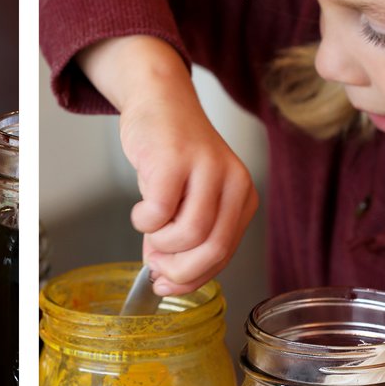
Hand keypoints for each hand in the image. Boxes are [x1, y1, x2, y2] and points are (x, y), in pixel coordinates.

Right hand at [80, 35, 258, 295]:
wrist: (159, 100)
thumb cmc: (172, 151)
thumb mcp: (188, 197)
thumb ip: (181, 238)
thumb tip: (163, 278)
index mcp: (243, 195)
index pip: (225, 253)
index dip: (194, 278)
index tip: (168, 285)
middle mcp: (234, 180)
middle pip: (213, 248)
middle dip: (180, 270)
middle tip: (156, 268)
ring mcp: (207, 168)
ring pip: (189, 233)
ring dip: (161, 243)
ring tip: (149, 232)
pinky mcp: (175, 159)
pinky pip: (159, 211)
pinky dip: (144, 222)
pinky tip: (141, 211)